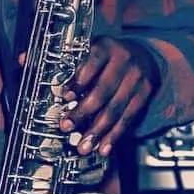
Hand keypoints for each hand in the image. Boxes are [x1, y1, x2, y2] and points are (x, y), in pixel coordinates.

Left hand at [59, 37, 159, 156]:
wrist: (144, 55)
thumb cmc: (110, 56)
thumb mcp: (93, 51)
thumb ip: (75, 67)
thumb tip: (47, 81)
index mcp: (107, 47)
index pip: (93, 62)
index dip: (79, 80)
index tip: (65, 95)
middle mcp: (125, 61)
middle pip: (103, 90)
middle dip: (83, 112)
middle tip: (67, 126)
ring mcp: (137, 79)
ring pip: (116, 109)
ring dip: (98, 131)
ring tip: (84, 145)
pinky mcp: (145, 94)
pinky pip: (129, 118)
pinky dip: (115, 135)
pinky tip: (104, 146)